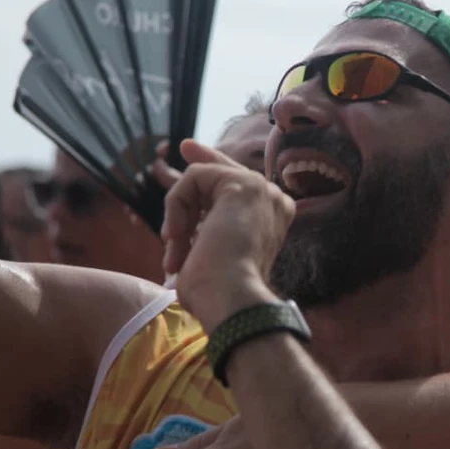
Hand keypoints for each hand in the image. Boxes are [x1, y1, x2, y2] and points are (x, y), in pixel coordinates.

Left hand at [157, 139, 292, 329]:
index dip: (215, 169)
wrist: (233, 301)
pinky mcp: (243, 184)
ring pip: (202, 179)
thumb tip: (178, 234)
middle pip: (227, 170)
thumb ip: (203, 236)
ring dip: (178, 213)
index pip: (240, 187)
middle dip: (202, 161)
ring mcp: (262, 190)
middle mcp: (274, 202)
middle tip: (184, 146)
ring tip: (175, 249)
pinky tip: (176, 236)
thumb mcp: (208, 259)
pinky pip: (194, 177)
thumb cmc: (218, 295)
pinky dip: (176, 206)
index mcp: (272, 221)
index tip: (191, 153)